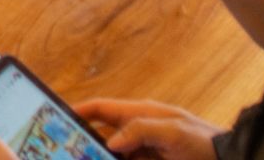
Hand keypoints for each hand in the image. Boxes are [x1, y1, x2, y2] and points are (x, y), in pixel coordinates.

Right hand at [75, 98, 221, 159]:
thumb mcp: (175, 132)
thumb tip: (111, 141)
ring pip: (113, 155)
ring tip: (80, 159)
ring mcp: (144, 151)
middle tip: (66, 151)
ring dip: (99, 156)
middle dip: (84, 142)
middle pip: (103, 135)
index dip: (81, 110)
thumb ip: (142, 130)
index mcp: (141, 113)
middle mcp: (139, 131)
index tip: (59, 117)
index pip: (103, 108)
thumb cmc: (204, 142)